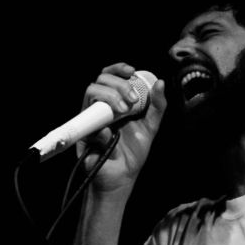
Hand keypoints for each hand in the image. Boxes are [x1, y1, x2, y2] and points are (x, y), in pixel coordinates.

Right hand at [77, 62, 166, 192]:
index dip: (118, 68)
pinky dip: (100, 121)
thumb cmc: (134, 151)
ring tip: (123, 109)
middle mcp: (101, 106)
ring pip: (91, 92)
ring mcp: (91, 117)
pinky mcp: (83, 132)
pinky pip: (86, 119)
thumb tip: (160, 82)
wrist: (121, 176)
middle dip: (118, 84)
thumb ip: (157, 106)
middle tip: (132, 100)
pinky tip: (111, 131)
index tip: (132, 71)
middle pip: (101, 80)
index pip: (111, 76)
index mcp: (116, 101)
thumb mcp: (151, 126)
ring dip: (109, 95)